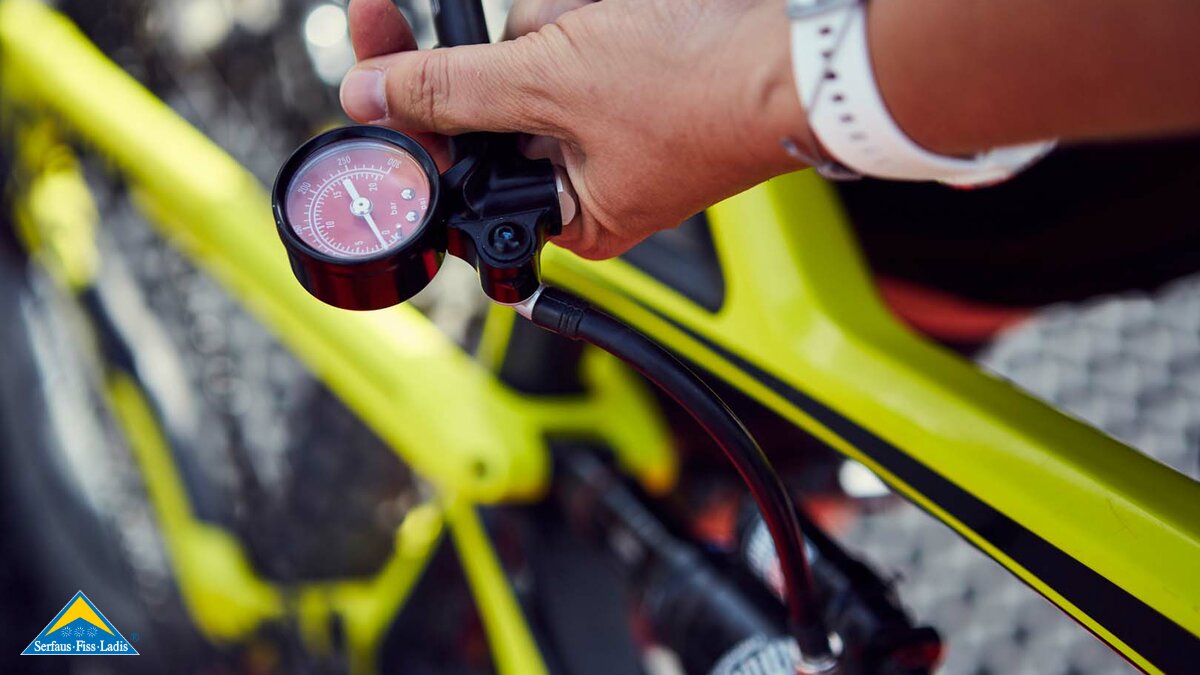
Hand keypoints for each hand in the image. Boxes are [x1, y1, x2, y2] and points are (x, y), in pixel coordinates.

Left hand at [341, 0, 813, 258]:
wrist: (801, 53)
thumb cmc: (701, 93)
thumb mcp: (554, 86)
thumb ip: (453, 91)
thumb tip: (371, 96)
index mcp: (568, 216)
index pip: (455, 172)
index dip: (408, 111)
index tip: (374, 48)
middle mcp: (584, 180)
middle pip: (489, 104)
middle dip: (511, 53)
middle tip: (560, 37)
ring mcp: (609, 125)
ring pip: (530, 57)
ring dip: (556, 28)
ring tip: (611, 32)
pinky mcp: (630, 77)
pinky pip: (572, 39)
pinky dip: (585, 19)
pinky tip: (623, 20)